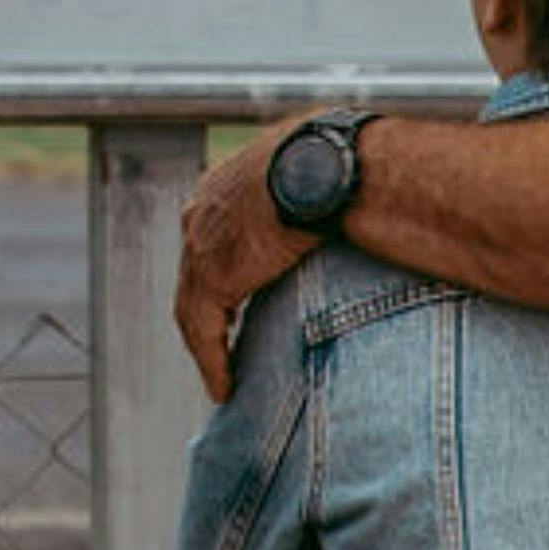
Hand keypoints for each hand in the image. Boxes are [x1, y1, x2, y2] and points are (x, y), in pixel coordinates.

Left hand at [174, 123, 324, 404]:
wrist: (323, 165)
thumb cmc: (336, 161)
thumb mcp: (319, 174)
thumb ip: (319, 195)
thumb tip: (354, 198)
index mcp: (226, 183)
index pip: (215, 235)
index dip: (225, 269)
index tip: (239, 293)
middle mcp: (203, 211)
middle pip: (197, 272)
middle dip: (210, 308)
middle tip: (226, 342)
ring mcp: (200, 244)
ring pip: (194, 309)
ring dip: (208, 345)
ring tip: (223, 377)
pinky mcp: (211, 278)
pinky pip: (203, 332)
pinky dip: (213, 362)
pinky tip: (223, 388)